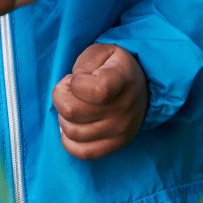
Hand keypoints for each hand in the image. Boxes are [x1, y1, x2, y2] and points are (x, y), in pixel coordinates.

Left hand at [51, 43, 148, 159]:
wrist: (142, 88)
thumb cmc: (115, 67)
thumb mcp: (103, 50)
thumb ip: (84, 63)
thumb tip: (72, 86)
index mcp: (121, 81)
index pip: (94, 90)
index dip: (75, 83)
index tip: (76, 78)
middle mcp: (123, 109)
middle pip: (72, 112)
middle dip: (60, 97)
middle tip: (69, 91)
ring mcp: (120, 131)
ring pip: (72, 131)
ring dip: (63, 117)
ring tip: (74, 105)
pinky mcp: (116, 145)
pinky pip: (82, 152)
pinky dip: (68, 140)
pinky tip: (72, 125)